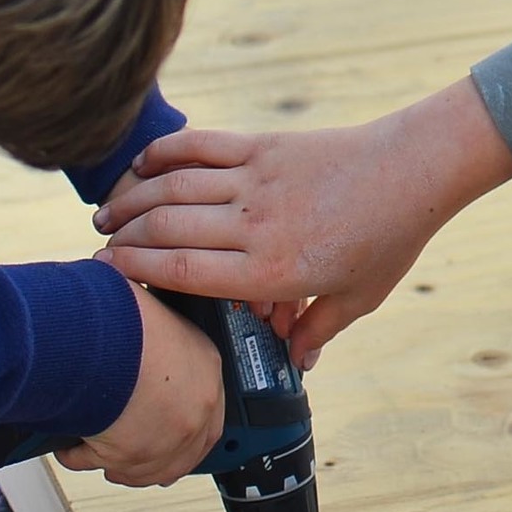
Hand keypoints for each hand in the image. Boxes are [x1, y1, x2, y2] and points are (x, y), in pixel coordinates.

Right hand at [56, 282, 225, 485]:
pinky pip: (99, 463)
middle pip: (182, 450)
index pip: (208, 407)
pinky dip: (81, 457)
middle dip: (155, 452)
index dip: (184, 422)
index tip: (166, 425)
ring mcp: (167, 438)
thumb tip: (132, 304)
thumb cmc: (122, 312)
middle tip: (131, 445)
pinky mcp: (131, 456)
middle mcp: (195, 408)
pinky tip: (70, 446)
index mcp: (206, 366)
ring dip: (119, 461)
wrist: (101, 333)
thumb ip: (152, 322)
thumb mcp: (152, 308)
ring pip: (144, 467)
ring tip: (95, 446)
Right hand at [89, 78, 511, 368]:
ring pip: (173, 187)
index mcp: (273, 270)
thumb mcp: (358, 299)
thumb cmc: (387, 237)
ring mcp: (257, 181)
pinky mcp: (263, 145)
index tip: (107, 277)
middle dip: (122, 240)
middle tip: (97, 251)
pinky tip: (141, 167)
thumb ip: (317, 331)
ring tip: (104, 213)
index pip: (183, 273)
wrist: (413, 170)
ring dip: (130, 199)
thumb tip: (294, 365)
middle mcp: (256, 225)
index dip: (135, 273)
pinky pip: (201, 146)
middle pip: (165, 230)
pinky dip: (164, 154)